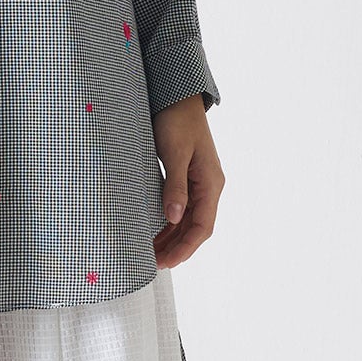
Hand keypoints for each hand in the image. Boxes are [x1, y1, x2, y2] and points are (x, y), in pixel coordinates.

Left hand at [151, 95, 223, 267]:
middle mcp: (209, 186)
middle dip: (176, 248)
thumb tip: (174, 217)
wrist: (177, 97)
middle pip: (196, 227)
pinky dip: (169, 223)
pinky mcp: (188, 178)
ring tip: (151, 253)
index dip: (186, 247)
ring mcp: (200, 183)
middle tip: (152, 263)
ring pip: (188, 220)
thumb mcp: (174, 153)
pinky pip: (181, 208)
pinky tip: (154, 232)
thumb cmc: (176, 120)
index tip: (167, 262)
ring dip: (172, 238)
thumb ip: (175, 186)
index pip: (203, 225)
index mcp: (211, 182)